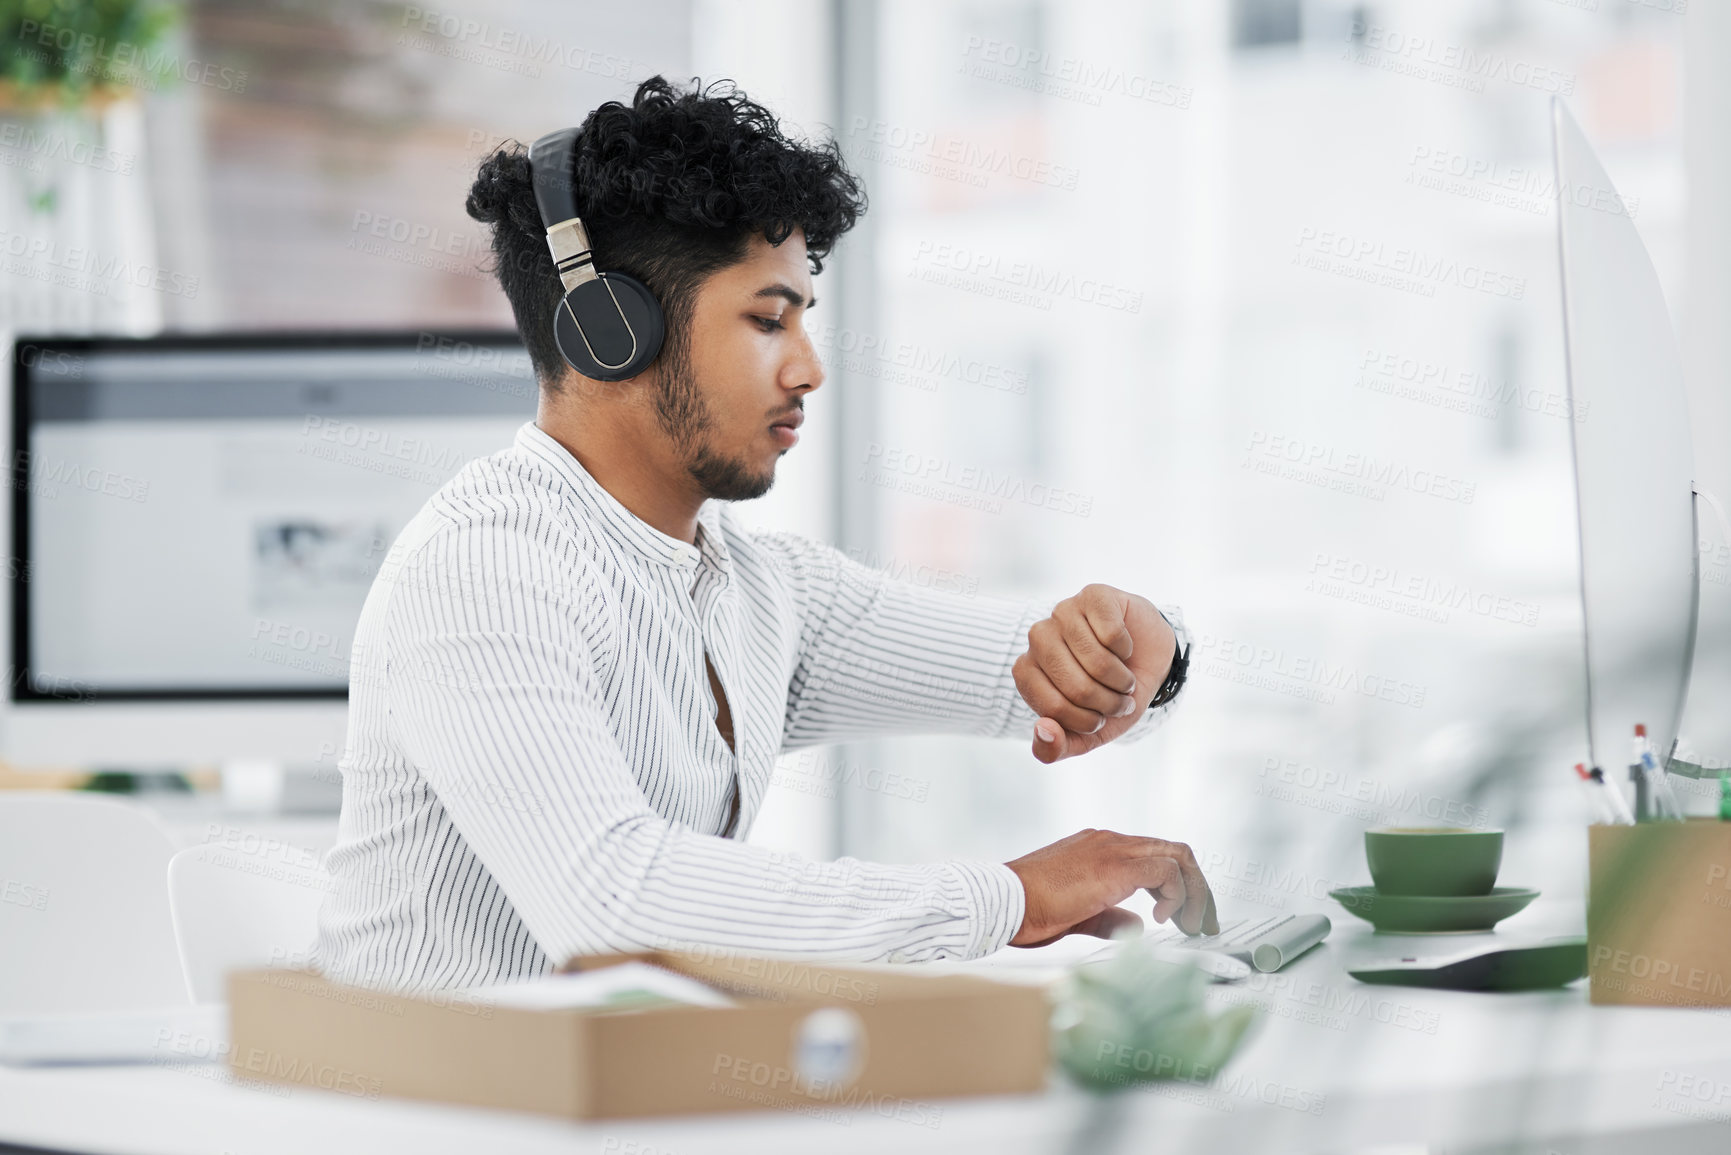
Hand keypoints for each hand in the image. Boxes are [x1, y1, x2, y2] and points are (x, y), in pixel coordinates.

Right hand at [1004, 828, 1218, 946]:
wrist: (1002, 901)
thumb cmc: (1026, 909)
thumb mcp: (1077, 915)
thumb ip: (1109, 915)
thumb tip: (1136, 921)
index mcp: (1099, 848)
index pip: (1154, 855)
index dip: (1177, 886)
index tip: (1184, 917)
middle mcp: (1110, 841)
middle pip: (1175, 851)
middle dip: (1197, 888)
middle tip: (1202, 923)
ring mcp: (1113, 849)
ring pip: (1178, 856)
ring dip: (1194, 894)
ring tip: (1191, 925)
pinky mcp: (1115, 866)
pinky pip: (1166, 872)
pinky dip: (1175, 896)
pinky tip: (1164, 919)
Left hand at [1012, 583, 1176, 763]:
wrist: (1150, 663)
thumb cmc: (1111, 695)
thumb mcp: (1087, 733)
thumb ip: (1056, 747)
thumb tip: (1044, 729)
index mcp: (1028, 671)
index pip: (1051, 708)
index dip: (1084, 721)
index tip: (1098, 719)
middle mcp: (1038, 638)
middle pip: (1074, 686)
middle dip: (1106, 702)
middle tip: (1119, 700)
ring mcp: (1064, 612)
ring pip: (1096, 660)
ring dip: (1121, 679)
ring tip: (1124, 678)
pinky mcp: (1093, 595)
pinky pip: (1112, 633)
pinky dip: (1127, 649)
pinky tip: (1125, 646)